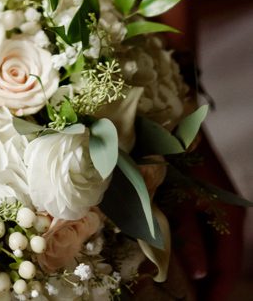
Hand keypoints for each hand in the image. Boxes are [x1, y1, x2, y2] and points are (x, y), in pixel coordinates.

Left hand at [170, 131, 244, 300]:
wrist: (172, 116)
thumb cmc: (175, 156)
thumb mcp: (180, 200)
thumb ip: (188, 238)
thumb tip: (199, 276)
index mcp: (229, 218)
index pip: (227, 269)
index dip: (216, 293)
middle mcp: (229, 215)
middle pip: (220, 261)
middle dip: (205, 285)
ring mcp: (216, 205)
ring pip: (210, 246)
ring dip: (197, 266)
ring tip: (181, 288)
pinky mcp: (203, 196)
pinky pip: (201, 230)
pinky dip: (192, 246)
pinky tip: (177, 256)